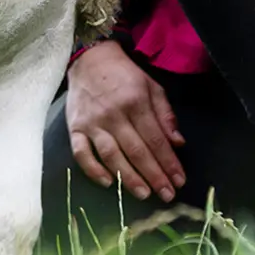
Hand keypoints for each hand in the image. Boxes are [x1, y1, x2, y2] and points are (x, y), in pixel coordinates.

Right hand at [65, 41, 186, 200]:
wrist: (89, 59)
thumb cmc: (124, 75)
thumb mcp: (152, 87)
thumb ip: (165, 115)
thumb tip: (178, 143)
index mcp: (136, 102)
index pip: (156, 139)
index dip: (169, 163)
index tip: (179, 181)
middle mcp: (114, 114)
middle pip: (137, 151)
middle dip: (154, 176)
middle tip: (167, 195)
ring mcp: (92, 122)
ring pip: (112, 156)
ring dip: (129, 178)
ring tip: (144, 194)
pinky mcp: (75, 128)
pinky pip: (81, 153)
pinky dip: (93, 170)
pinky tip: (108, 183)